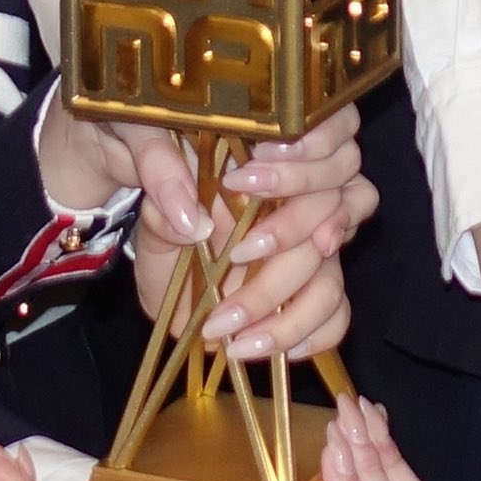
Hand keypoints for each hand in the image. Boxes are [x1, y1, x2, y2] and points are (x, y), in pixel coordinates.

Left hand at [127, 107, 374, 353]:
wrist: (150, 247)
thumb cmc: (156, 188)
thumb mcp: (144, 166)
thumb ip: (163, 177)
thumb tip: (191, 219)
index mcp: (280, 148)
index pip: (331, 135)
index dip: (300, 161)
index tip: (245, 182)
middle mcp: (308, 197)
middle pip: (332, 212)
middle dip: (284, 240)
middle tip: (233, 257)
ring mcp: (311, 250)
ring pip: (331, 277)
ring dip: (283, 312)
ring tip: (225, 328)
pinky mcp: (305, 292)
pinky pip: (336, 315)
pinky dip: (307, 335)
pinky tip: (258, 345)